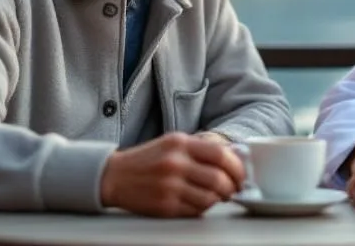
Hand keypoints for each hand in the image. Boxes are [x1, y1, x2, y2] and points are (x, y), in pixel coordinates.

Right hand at [100, 132, 246, 216]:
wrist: (114, 176)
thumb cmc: (147, 160)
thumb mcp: (173, 143)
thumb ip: (200, 148)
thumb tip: (233, 157)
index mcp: (180, 144)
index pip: (221, 154)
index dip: (237, 166)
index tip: (241, 174)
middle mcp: (175, 163)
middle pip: (219, 178)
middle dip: (232, 187)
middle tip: (233, 189)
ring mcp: (169, 186)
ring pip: (210, 198)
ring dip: (218, 199)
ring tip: (216, 196)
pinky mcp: (165, 206)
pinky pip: (195, 210)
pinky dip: (203, 208)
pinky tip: (199, 202)